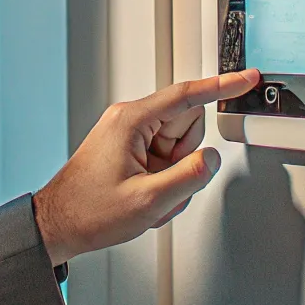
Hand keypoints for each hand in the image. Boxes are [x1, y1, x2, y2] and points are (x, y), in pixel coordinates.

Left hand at [32, 70, 259, 266]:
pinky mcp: (129, 149)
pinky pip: (165, 160)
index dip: (221, 87)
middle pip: (187, 127)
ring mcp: (129, 135)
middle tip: (160, 186)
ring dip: (173, 176)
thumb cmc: (89, 211)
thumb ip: (189, 177)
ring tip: (148, 196)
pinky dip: (163, 182)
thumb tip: (212, 159)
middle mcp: (129, 121)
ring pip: (179, 148)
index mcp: (131, 121)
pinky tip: (143, 197)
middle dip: (184, 161)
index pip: (187, 96)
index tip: (246, 78)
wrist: (58, 225)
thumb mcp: (148, 201)